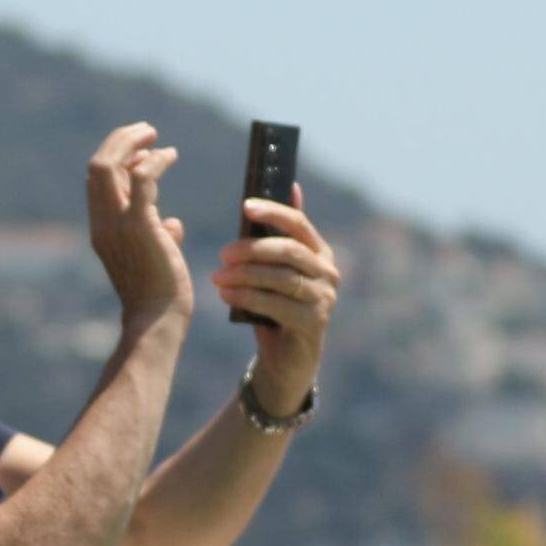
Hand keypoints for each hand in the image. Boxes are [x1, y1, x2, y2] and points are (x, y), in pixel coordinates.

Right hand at [82, 121, 192, 329]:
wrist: (157, 320)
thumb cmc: (160, 295)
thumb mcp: (154, 258)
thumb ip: (157, 235)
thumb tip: (172, 224)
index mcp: (101, 229)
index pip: (97, 181)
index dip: (117, 158)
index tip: (141, 152)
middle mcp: (102, 223)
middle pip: (96, 165)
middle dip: (119, 140)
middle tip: (145, 131)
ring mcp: (116, 224)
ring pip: (109, 164)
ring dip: (132, 142)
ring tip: (154, 135)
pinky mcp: (139, 225)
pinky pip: (143, 178)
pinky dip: (156, 161)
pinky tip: (171, 155)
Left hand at [217, 191, 340, 407]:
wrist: (287, 359)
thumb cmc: (277, 306)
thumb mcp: (277, 269)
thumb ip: (281, 235)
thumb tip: (291, 186)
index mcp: (320, 252)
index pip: (299, 224)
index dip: (273, 212)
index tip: (245, 207)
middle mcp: (328, 272)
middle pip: (288, 251)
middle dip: (252, 250)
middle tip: (222, 254)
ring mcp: (325, 299)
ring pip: (282, 278)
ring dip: (246, 276)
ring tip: (218, 277)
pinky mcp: (314, 323)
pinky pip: (278, 305)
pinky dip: (249, 297)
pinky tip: (227, 296)